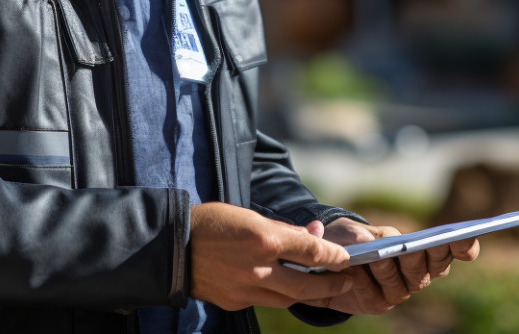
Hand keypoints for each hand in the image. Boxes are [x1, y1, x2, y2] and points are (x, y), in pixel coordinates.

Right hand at [186, 203, 351, 310]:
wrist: (171, 248)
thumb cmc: (213, 223)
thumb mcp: (250, 216)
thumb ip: (283, 229)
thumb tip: (313, 233)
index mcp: (264, 240)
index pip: (312, 253)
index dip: (334, 257)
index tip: (346, 258)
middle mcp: (258, 268)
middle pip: (306, 285)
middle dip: (331, 285)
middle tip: (346, 281)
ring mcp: (246, 289)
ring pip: (288, 299)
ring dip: (307, 293)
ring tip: (320, 286)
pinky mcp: (236, 302)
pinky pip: (265, 301)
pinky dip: (278, 294)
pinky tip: (283, 287)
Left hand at [305, 217, 481, 314]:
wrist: (327, 261)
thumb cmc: (352, 238)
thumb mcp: (360, 229)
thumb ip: (374, 235)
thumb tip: (384, 243)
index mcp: (422, 250)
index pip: (450, 251)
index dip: (463, 246)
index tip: (463, 237)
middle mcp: (417, 274)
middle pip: (431, 270)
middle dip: (422, 257)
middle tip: (415, 248)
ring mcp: (398, 290)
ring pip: (406, 286)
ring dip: (392, 270)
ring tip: (378, 257)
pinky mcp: (378, 304)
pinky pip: (378, 297)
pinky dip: (367, 282)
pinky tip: (357, 271)